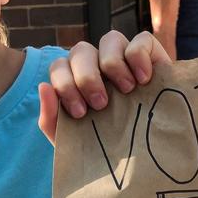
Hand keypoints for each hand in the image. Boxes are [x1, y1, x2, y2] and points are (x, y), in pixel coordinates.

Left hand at [38, 31, 171, 144]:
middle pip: (81, 50)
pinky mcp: (152, 55)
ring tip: (126, 90)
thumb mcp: (76, 141)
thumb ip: (52, 119)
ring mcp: (125, 57)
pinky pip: (141, 40)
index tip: (80, 113)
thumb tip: (44, 87)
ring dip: (112, 64)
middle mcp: (99, 64)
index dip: (65, 85)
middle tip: (101, 104)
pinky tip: (143, 80)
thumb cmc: (111, 149)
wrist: (153, 158)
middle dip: (86, 77)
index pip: (60, 67)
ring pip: (110, 38)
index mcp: (78, 80)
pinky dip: (139, 56)